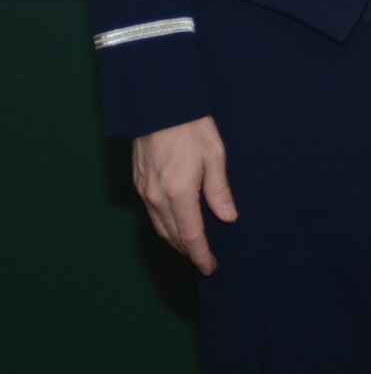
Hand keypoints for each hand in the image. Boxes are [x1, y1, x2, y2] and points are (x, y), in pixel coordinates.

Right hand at [131, 116, 236, 274]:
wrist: (159, 106)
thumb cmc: (192, 127)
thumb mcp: (215, 156)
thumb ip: (219, 190)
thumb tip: (228, 217)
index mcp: (179, 192)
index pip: (191, 235)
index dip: (201, 255)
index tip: (210, 267)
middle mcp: (157, 197)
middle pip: (173, 235)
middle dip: (189, 251)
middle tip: (205, 260)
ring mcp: (144, 191)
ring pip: (160, 227)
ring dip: (176, 240)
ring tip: (193, 247)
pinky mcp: (139, 183)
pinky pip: (152, 214)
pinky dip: (165, 225)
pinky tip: (177, 224)